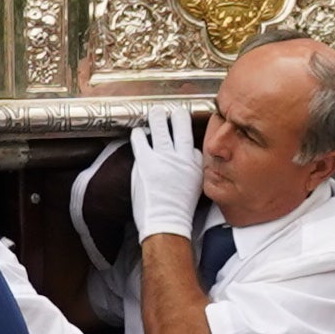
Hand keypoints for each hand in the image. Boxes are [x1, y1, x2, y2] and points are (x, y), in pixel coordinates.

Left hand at [125, 103, 205, 245]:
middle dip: (178, 116)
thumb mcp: (195, 190)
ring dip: (157, 117)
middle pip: (182, 129)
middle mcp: (182, 157)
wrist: (165, 222)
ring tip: (155, 111)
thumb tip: (188, 164)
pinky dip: (139, 134)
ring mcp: (163, 157)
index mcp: (196, 166)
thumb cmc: (178, 211)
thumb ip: (192, 173)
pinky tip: (138, 131)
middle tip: (175, 111)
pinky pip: (141, 140)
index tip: (183, 133)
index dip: (187, 140)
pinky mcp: (146, 161)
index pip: (194, 146)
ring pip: (161, 128)